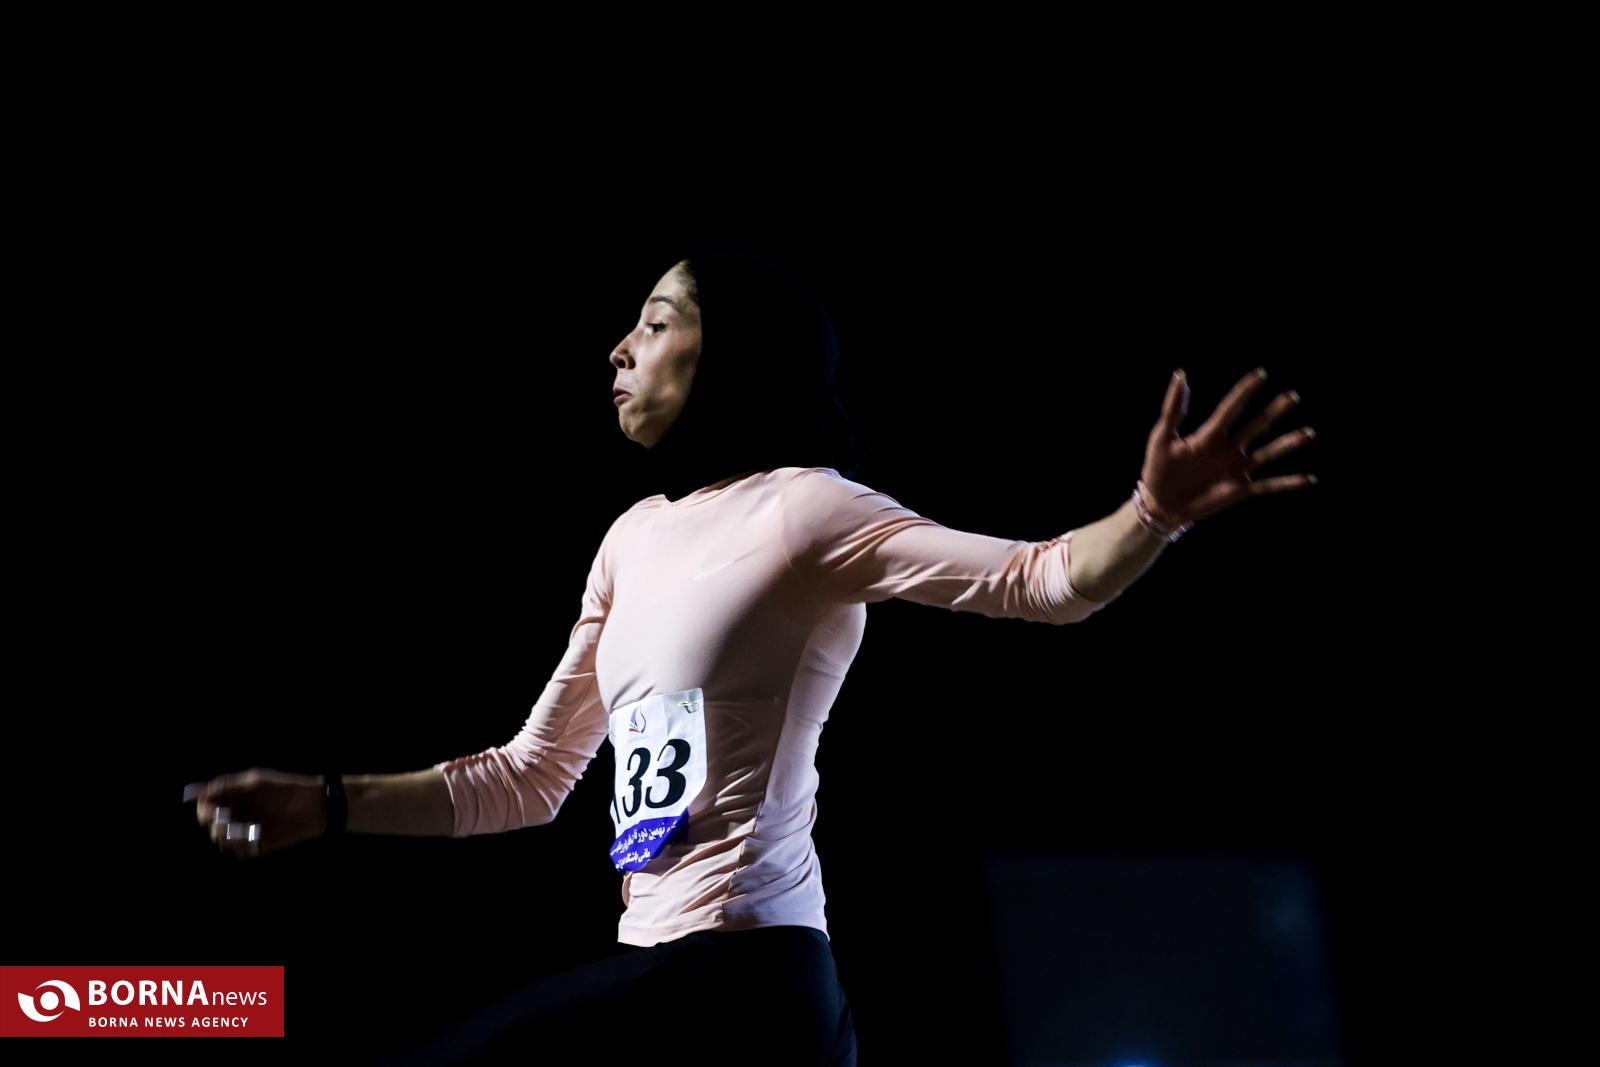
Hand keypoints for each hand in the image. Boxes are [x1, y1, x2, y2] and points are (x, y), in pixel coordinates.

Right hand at [183, 769, 326, 858]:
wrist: (312, 807)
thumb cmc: (284, 789)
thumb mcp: (255, 781)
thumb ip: (227, 785)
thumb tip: (199, 792)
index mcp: (232, 797)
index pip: (205, 805)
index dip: (203, 809)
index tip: (210, 812)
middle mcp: (235, 815)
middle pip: (210, 825)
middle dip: (215, 823)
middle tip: (228, 820)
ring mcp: (245, 831)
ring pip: (222, 841)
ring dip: (229, 835)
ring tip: (247, 828)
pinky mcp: (256, 846)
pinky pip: (239, 852)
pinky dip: (243, 845)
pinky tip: (256, 836)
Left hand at [1140, 367, 1317, 524]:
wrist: (1159, 504)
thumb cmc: (1157, 469)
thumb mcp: (1162, 437)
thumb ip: (1173, 409)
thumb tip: (1181, 375)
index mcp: (1209, 435)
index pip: (1231, 409)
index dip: (1244, 392)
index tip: (1260, 374)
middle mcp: (1228, 449)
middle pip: (1255, 426)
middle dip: (1273, 411)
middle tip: (1292, 396)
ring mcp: (1235, 469)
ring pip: (1267, 453)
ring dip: (1287, 444)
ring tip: (1307, 433)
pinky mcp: (1239, 490)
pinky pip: (1268, 486)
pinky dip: (1288, 483)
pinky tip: (1308, 478)